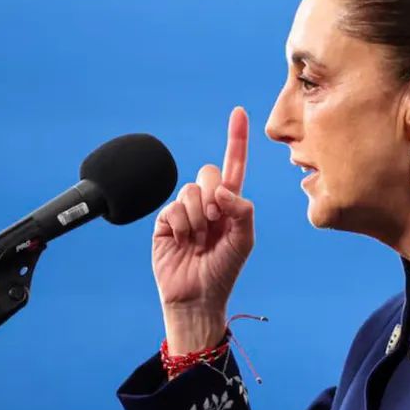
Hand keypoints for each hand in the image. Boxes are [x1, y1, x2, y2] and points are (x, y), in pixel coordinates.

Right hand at [153, 106, 255, 353]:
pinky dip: (181, 225)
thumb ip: (241, 210)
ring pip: (191, 190)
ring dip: (197, 218)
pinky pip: (173, 208)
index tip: (240, 112)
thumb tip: (220, 190)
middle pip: (209, 172)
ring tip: (198, 241)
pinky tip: (182, 242)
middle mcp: (207, 202)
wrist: (197, 297)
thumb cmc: (224, 270)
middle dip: (214, 198)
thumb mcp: (244, 240)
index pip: (234, 164)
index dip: (236, 138)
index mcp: (229, 203)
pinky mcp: (164, 221)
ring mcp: (184, 211)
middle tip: (214, 224)